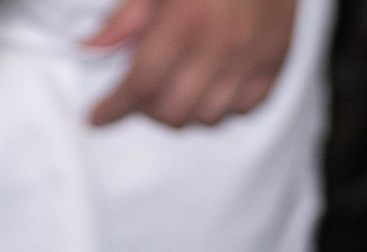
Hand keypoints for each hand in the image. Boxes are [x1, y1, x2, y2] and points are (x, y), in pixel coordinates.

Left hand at [86, 0, 296, 127]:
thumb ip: (126, 17)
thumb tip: (93, 47)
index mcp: (186, 22)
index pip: (140, 85)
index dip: (114, 107)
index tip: (100, 116)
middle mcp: (220, 47)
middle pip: (172, 110)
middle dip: (145, 109)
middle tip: (137, 93)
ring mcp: (250, 59)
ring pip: (207, 118)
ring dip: (183, 111)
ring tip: (172, 89)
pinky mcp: (274, 64)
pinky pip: (243, 110)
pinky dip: (221, 108)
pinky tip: (208, 88)